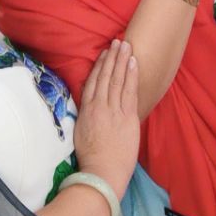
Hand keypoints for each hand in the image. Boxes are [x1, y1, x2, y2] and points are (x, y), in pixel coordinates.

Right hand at [74, 40, 138, 199]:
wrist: (102, 174)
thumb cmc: (92, 159)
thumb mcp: (81, 133)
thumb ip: (87, 117)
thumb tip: (91, 106)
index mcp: (86, 111)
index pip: (92, 82)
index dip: (99, 66)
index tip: (104, 54)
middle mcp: (99, 107)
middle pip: (105, 77)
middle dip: (112, 58)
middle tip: (117, 41)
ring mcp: (113, 111)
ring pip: (117, 80)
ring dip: (121, 60)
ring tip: (125, 45)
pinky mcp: (127, 117)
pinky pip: (129, 91)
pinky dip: (131, 75)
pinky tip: (134, 62)